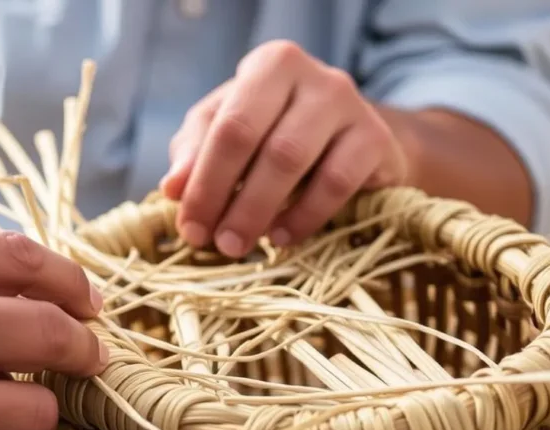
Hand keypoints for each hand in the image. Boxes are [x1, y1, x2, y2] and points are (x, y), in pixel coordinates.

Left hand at [161, 41, 409, 256]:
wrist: (355, 142)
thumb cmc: (279, 132)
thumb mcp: (228, 132)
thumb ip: (195, 153)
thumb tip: (173, 188)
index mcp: (269, 66)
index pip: (227, 125)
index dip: (203, 181)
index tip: (189, 227)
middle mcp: (312, 76)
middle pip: (258, 141)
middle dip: (228, 200)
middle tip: (214, 242)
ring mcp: (349, 104)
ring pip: (293, 160)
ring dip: (259, 211)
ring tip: (240, 244)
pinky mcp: (376, 140)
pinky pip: (335, 183)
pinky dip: (303, 216)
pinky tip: (281, 237)